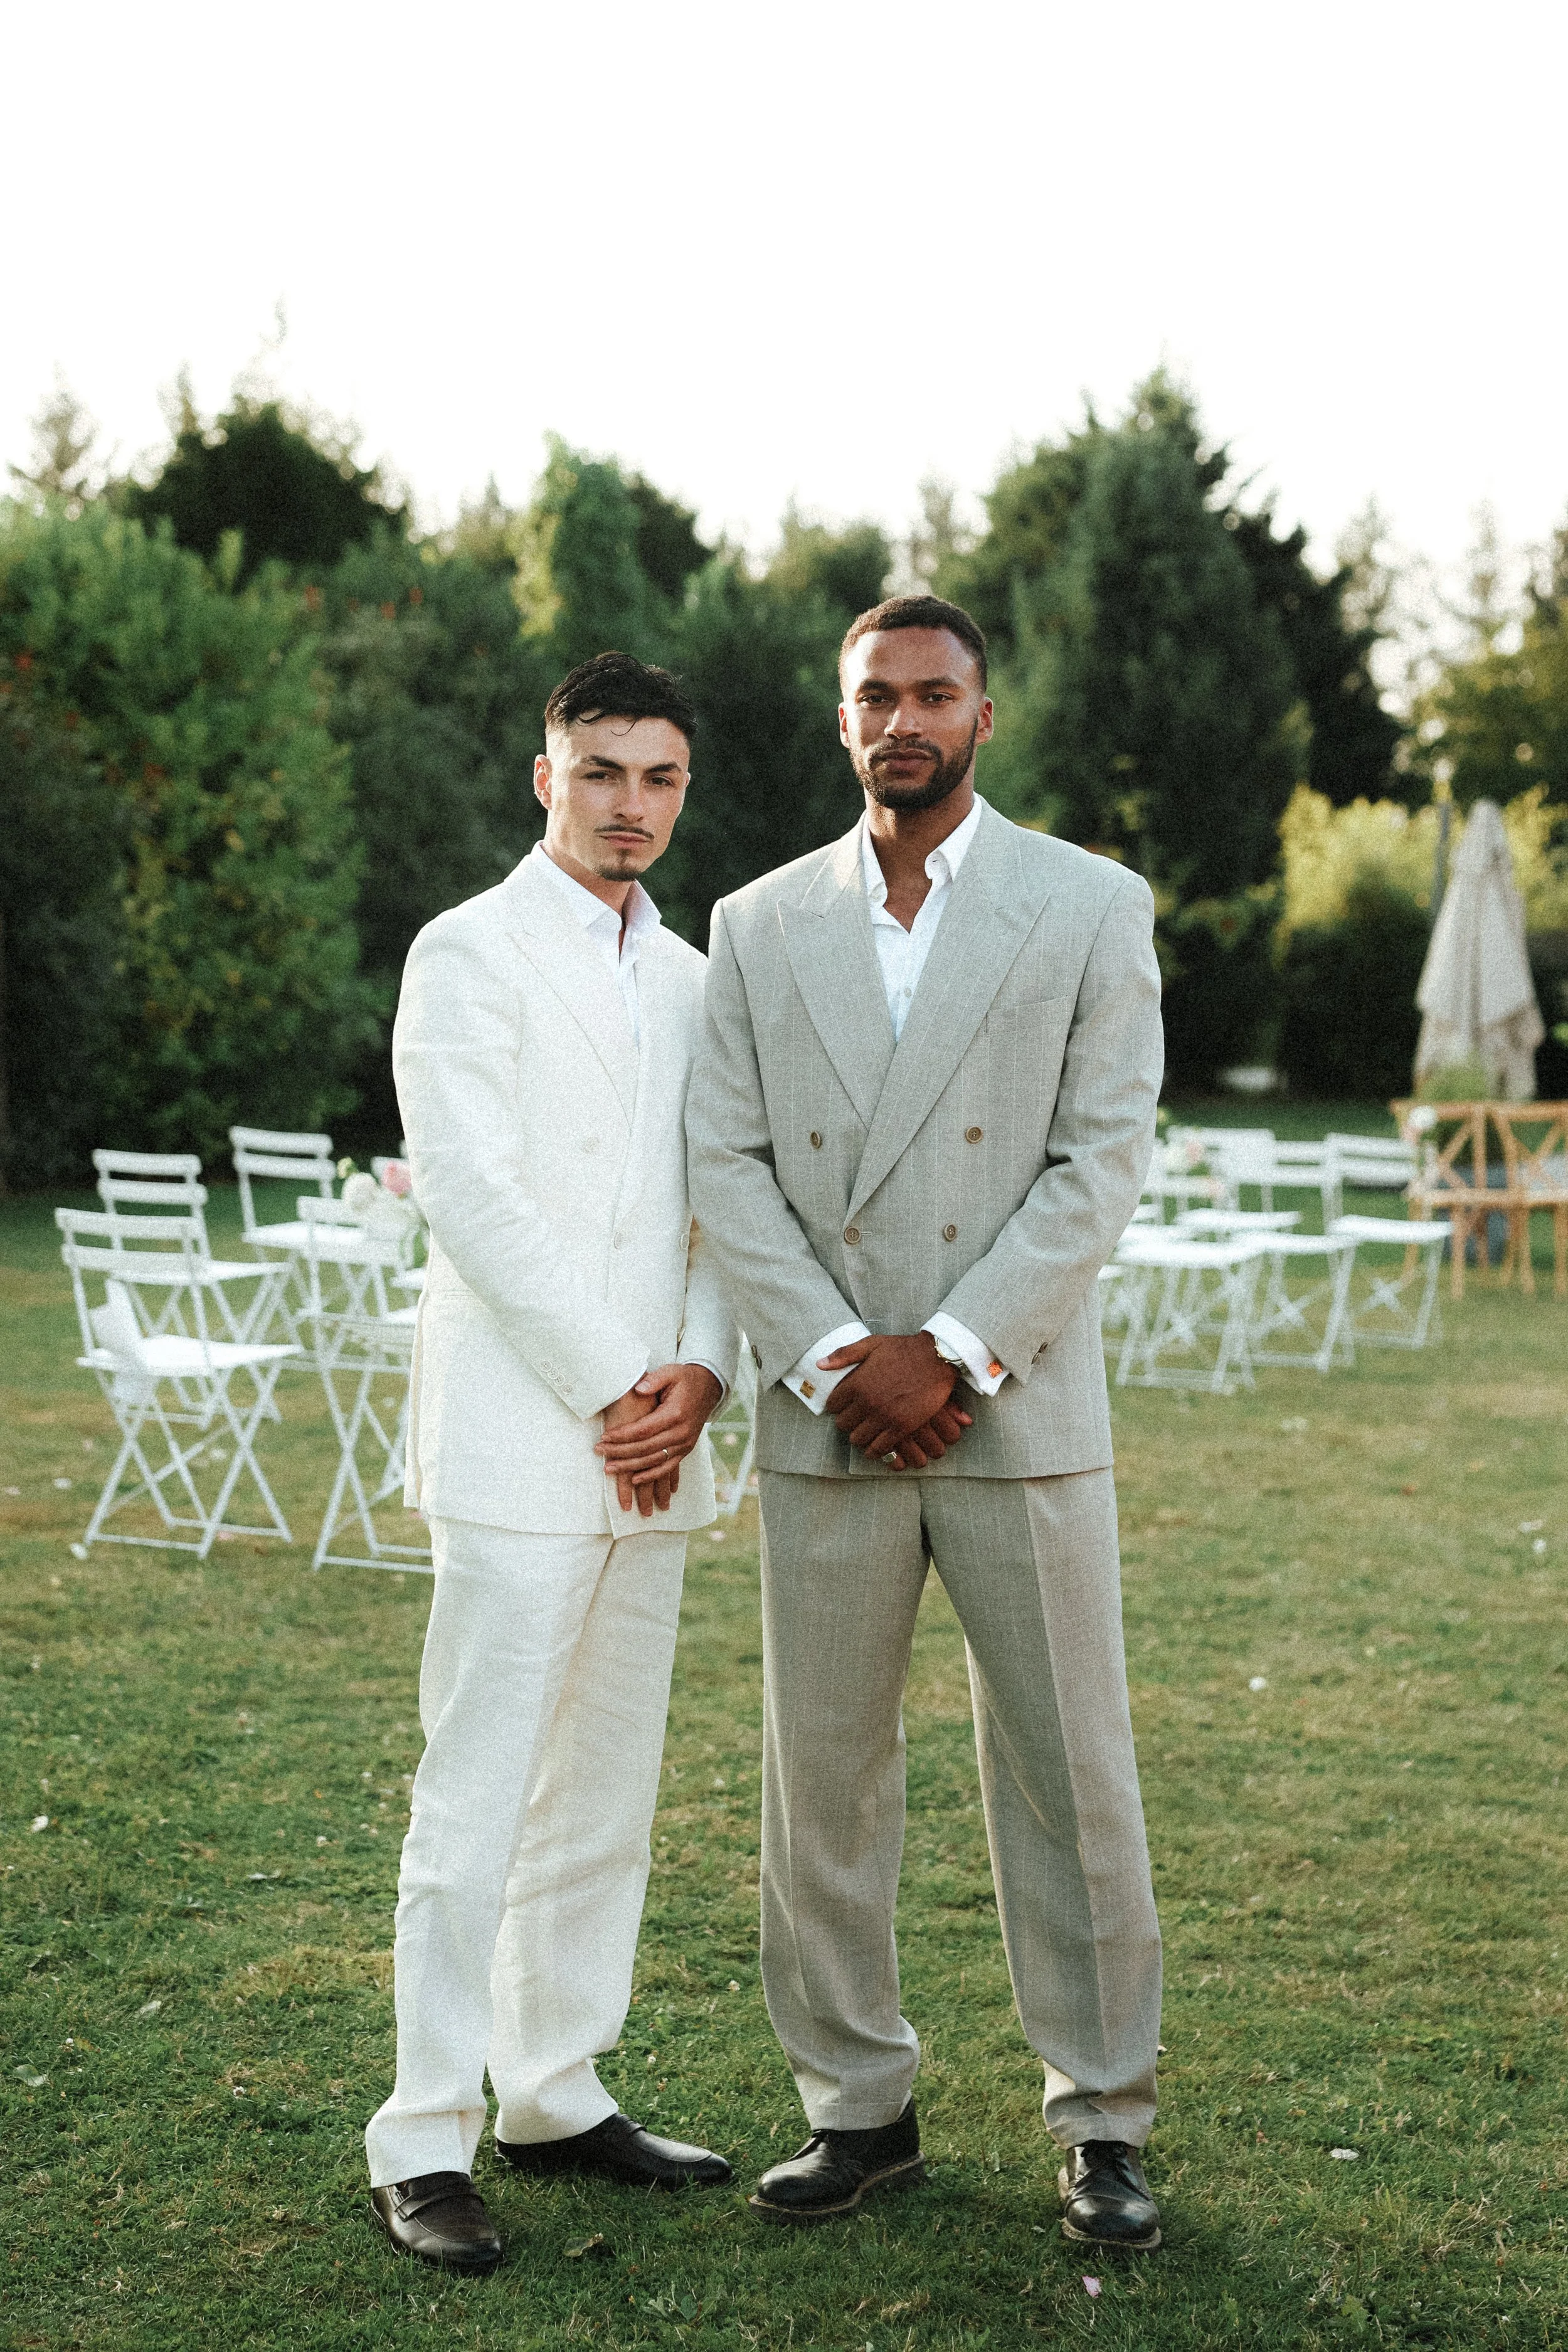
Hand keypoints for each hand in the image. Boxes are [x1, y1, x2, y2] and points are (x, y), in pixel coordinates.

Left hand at [596, 1362, 723, 1515]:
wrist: (709, 1388)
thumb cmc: (685, 1379)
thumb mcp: (671, 1372)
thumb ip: (654, 1380)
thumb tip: (638, 1388)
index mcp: (675, 1413)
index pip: (643, 1429)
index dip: (622, 1435)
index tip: (604, 1436)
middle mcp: (681, 1432)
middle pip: (645, 1448)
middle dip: (620, 1452)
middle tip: (599, 1450)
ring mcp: (684, 1444)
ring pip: (654, 1461)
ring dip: (630, 1467)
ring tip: (608, 1468)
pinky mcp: (685, 1450)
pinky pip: (667, 1468)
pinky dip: (650, 1475)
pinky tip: (633, 1480)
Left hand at [819, 1333, 970, 1464]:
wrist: (936, 1358)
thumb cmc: (904, 1349)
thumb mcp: (872, 1344)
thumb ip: (844, 1354)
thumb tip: (819, 1365)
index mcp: (858, 1382)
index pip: (832, 1405)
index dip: (835, 1405)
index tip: (842, 1405)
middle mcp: (868, 1401)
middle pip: (842, 1424)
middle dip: (846, 1422)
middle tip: (853, 1419)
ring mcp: (885, 1416)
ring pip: (858, 1439)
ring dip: (858, 1437)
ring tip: (864, 1432)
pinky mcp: (902, 1427)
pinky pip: (879, 1448)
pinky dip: (874, 1450)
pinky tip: (875, 1446)